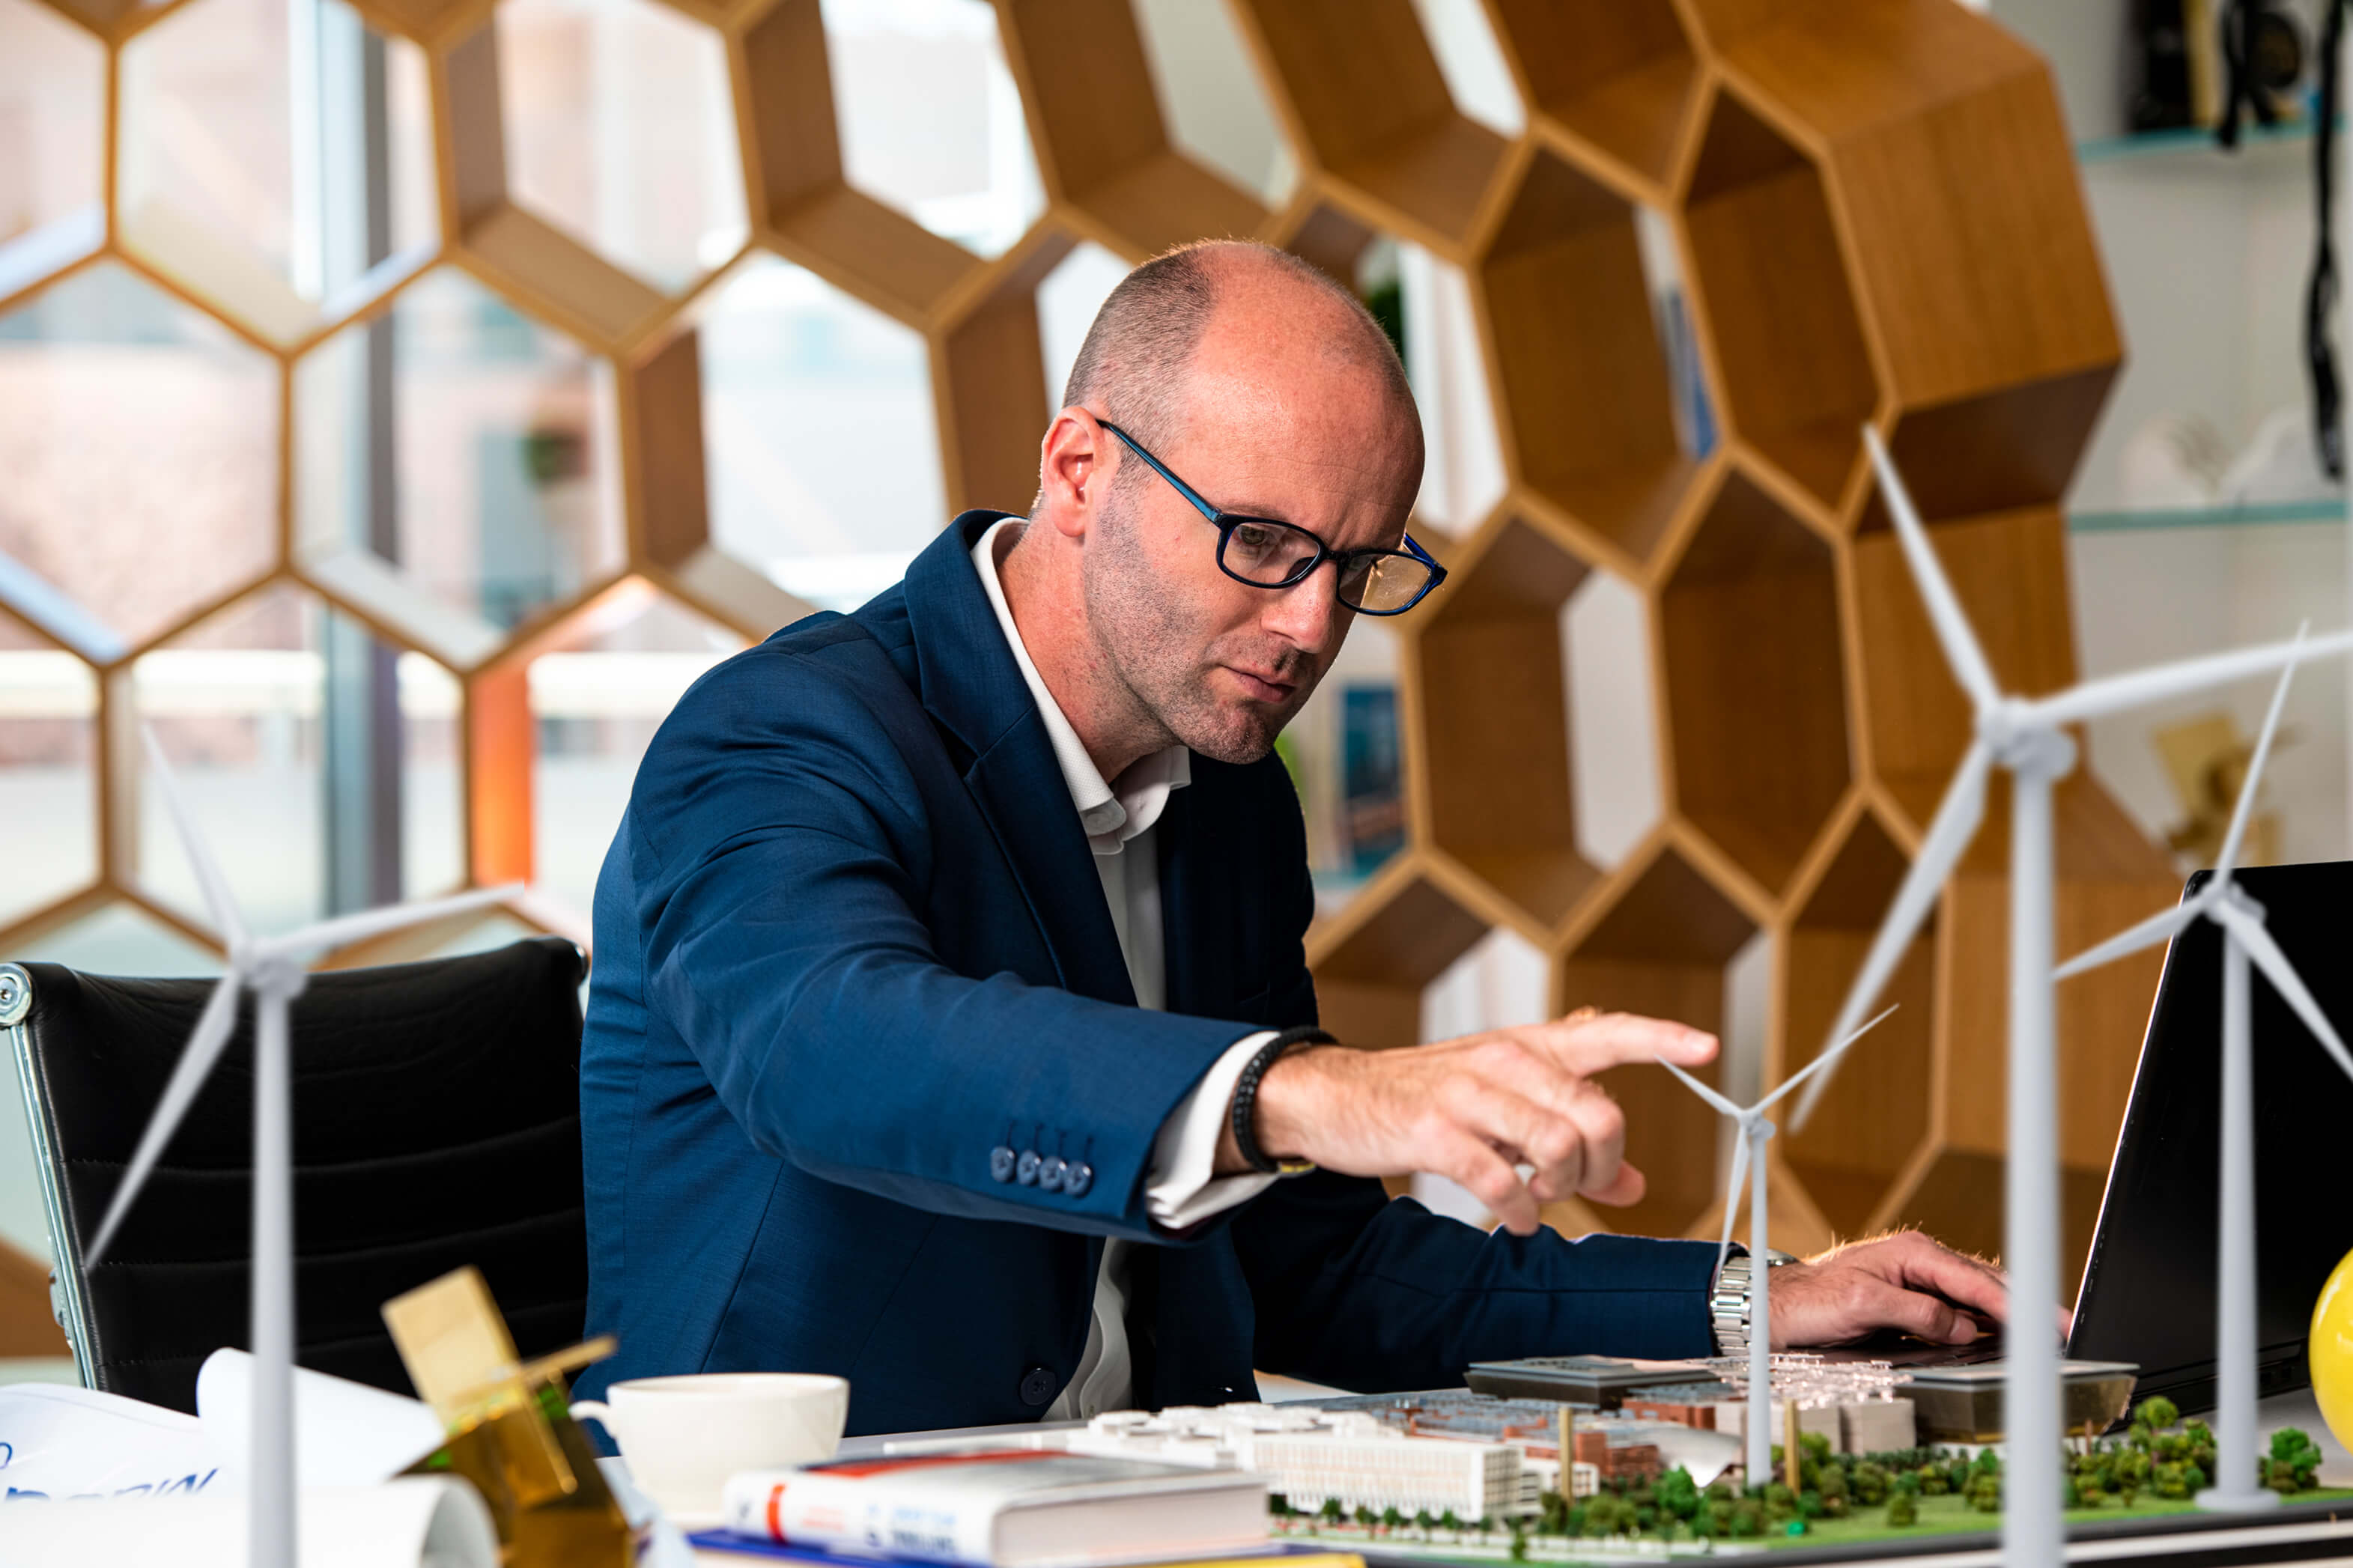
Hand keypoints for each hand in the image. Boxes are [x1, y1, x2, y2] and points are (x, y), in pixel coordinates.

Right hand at [1227, 1010, 1717, 1235]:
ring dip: (1563, 1191)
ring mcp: (1469, 1095)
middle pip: (1598, 1113)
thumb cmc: (1430, 1097)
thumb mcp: (1504, 1103)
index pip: (1607, 1033)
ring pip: (1559, 1148)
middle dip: (1604, 1164)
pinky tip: (1511, 1217)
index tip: (1710, 1047)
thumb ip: (1570, 1136)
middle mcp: (1505, 1062)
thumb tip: (1633, 1184)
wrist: (1336, 1096)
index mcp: (1528, 1048)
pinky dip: (1518, 1212)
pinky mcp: (1436, 1134)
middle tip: (1583, 1185)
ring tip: (1540, 1200)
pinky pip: (1502, 1182)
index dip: (1662, 1039)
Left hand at [1768, 1231, 2052, 1348]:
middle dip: (2028, 1305)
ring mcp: (1920, 1278)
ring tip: (2047, 1334)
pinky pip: (1961, 1308)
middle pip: (1987, 1283)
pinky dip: (1987, 1320)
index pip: (1976, 1281)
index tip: (2047, 1324)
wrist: (1779, 1307)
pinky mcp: (1915, 1297)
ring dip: (2012, 1313)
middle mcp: (1921, 1261)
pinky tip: (2004, 1334)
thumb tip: (1961, 1327)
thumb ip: (1916, 1313)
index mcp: (1912, 1253)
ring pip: (1978, 1295)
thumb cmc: (1812, 1300)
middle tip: (2065, 1329)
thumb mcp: (1862, 1306)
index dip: (2016, 1305)